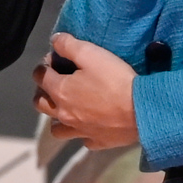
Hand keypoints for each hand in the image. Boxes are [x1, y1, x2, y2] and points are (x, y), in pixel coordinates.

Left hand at [31, 32, 137, 150]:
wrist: (142, 110)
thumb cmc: (115, 79)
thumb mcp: (91, 53)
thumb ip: (68, 45)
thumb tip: (54, 40)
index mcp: (60, 91)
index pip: (40, 76)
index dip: (44, 65)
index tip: (53, 60)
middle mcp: (64, 114)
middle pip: (40, 104)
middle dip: (42, 92)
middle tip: (54, 83)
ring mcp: (80, 131)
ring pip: (56, 129)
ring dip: (56, 118)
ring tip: (67, 108)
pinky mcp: (97, 142)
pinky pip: (83, 140)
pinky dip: (83, 133)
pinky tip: (90, 125)